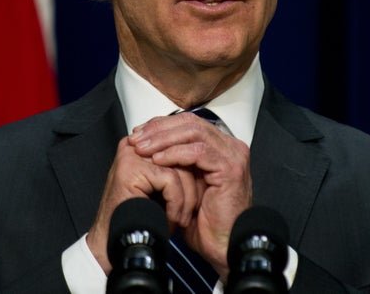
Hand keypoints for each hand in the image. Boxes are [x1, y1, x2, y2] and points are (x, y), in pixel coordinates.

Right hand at [86, 136, 198, 272]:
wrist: (115, 243)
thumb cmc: (137, 220)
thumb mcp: (160, 188)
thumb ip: (176, 168)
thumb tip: (203, 160)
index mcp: (141, 145)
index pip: (179, 144)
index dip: (193, 168)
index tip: (199, 191)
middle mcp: (134, 146)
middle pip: (181, 153)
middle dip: (192, 185)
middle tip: (191, 209)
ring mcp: (132, 155)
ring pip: (180, 167)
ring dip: (187, 198)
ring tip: (181, 218)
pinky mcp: (133, 169)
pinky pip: (171, 180)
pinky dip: (177, 203)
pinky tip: (171, 219)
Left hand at [129, 114, 251, 276]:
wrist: (223, 245)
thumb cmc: (205, 221)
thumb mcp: (187, 183)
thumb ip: (177, 162)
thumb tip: (149, 145)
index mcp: (221, 146)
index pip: (189, 123)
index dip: (162, 125)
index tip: (139, 133)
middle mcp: (230, 146)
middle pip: (191, 123)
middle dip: (159, 129)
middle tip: (136, 138)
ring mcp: (233, 155)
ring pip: (193, 133)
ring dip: (163, 139)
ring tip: (142, 148)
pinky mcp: (230, 168)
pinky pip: (199, 152)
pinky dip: (176, 153)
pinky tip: (158, 159)